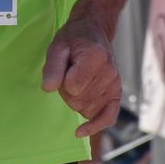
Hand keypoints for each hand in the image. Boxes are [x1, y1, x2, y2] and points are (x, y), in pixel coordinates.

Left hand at [41, 19, 120, 135]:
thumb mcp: (57, 47)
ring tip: (78, 80)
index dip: (61, 81)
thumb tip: (47, 88)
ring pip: (87, 110)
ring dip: (76, 101)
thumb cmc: (73, 39)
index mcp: (96, 58)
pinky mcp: (117, 94)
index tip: (63, 68)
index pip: (72, 87)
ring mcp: (115, 85)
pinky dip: (95, 125)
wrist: (93, 31)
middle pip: (78, 101)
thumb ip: (52, 67)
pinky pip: (108, 117)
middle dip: (67, 92)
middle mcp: (110, 73)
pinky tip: (81, 132)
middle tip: (68, 73)